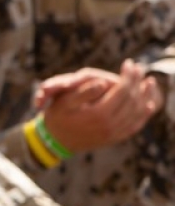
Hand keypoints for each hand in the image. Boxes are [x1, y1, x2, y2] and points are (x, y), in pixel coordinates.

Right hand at [37, 61, 159, 152]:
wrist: (55, 142)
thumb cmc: (58, 117)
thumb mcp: (64, 102)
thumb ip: (84, 92)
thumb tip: (101, 82)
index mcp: (99, 114)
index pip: (122, 90)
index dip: (128, 75)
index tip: (129, 63)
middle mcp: (110, 125)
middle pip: (132, 100)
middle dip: (137, 82)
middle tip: (139, 68)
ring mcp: (114, 133)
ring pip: (138, 113)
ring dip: (146, 96)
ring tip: (149, 82)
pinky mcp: (115, 138)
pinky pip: (135, 126)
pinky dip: (144, 115)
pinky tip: (149, 105)